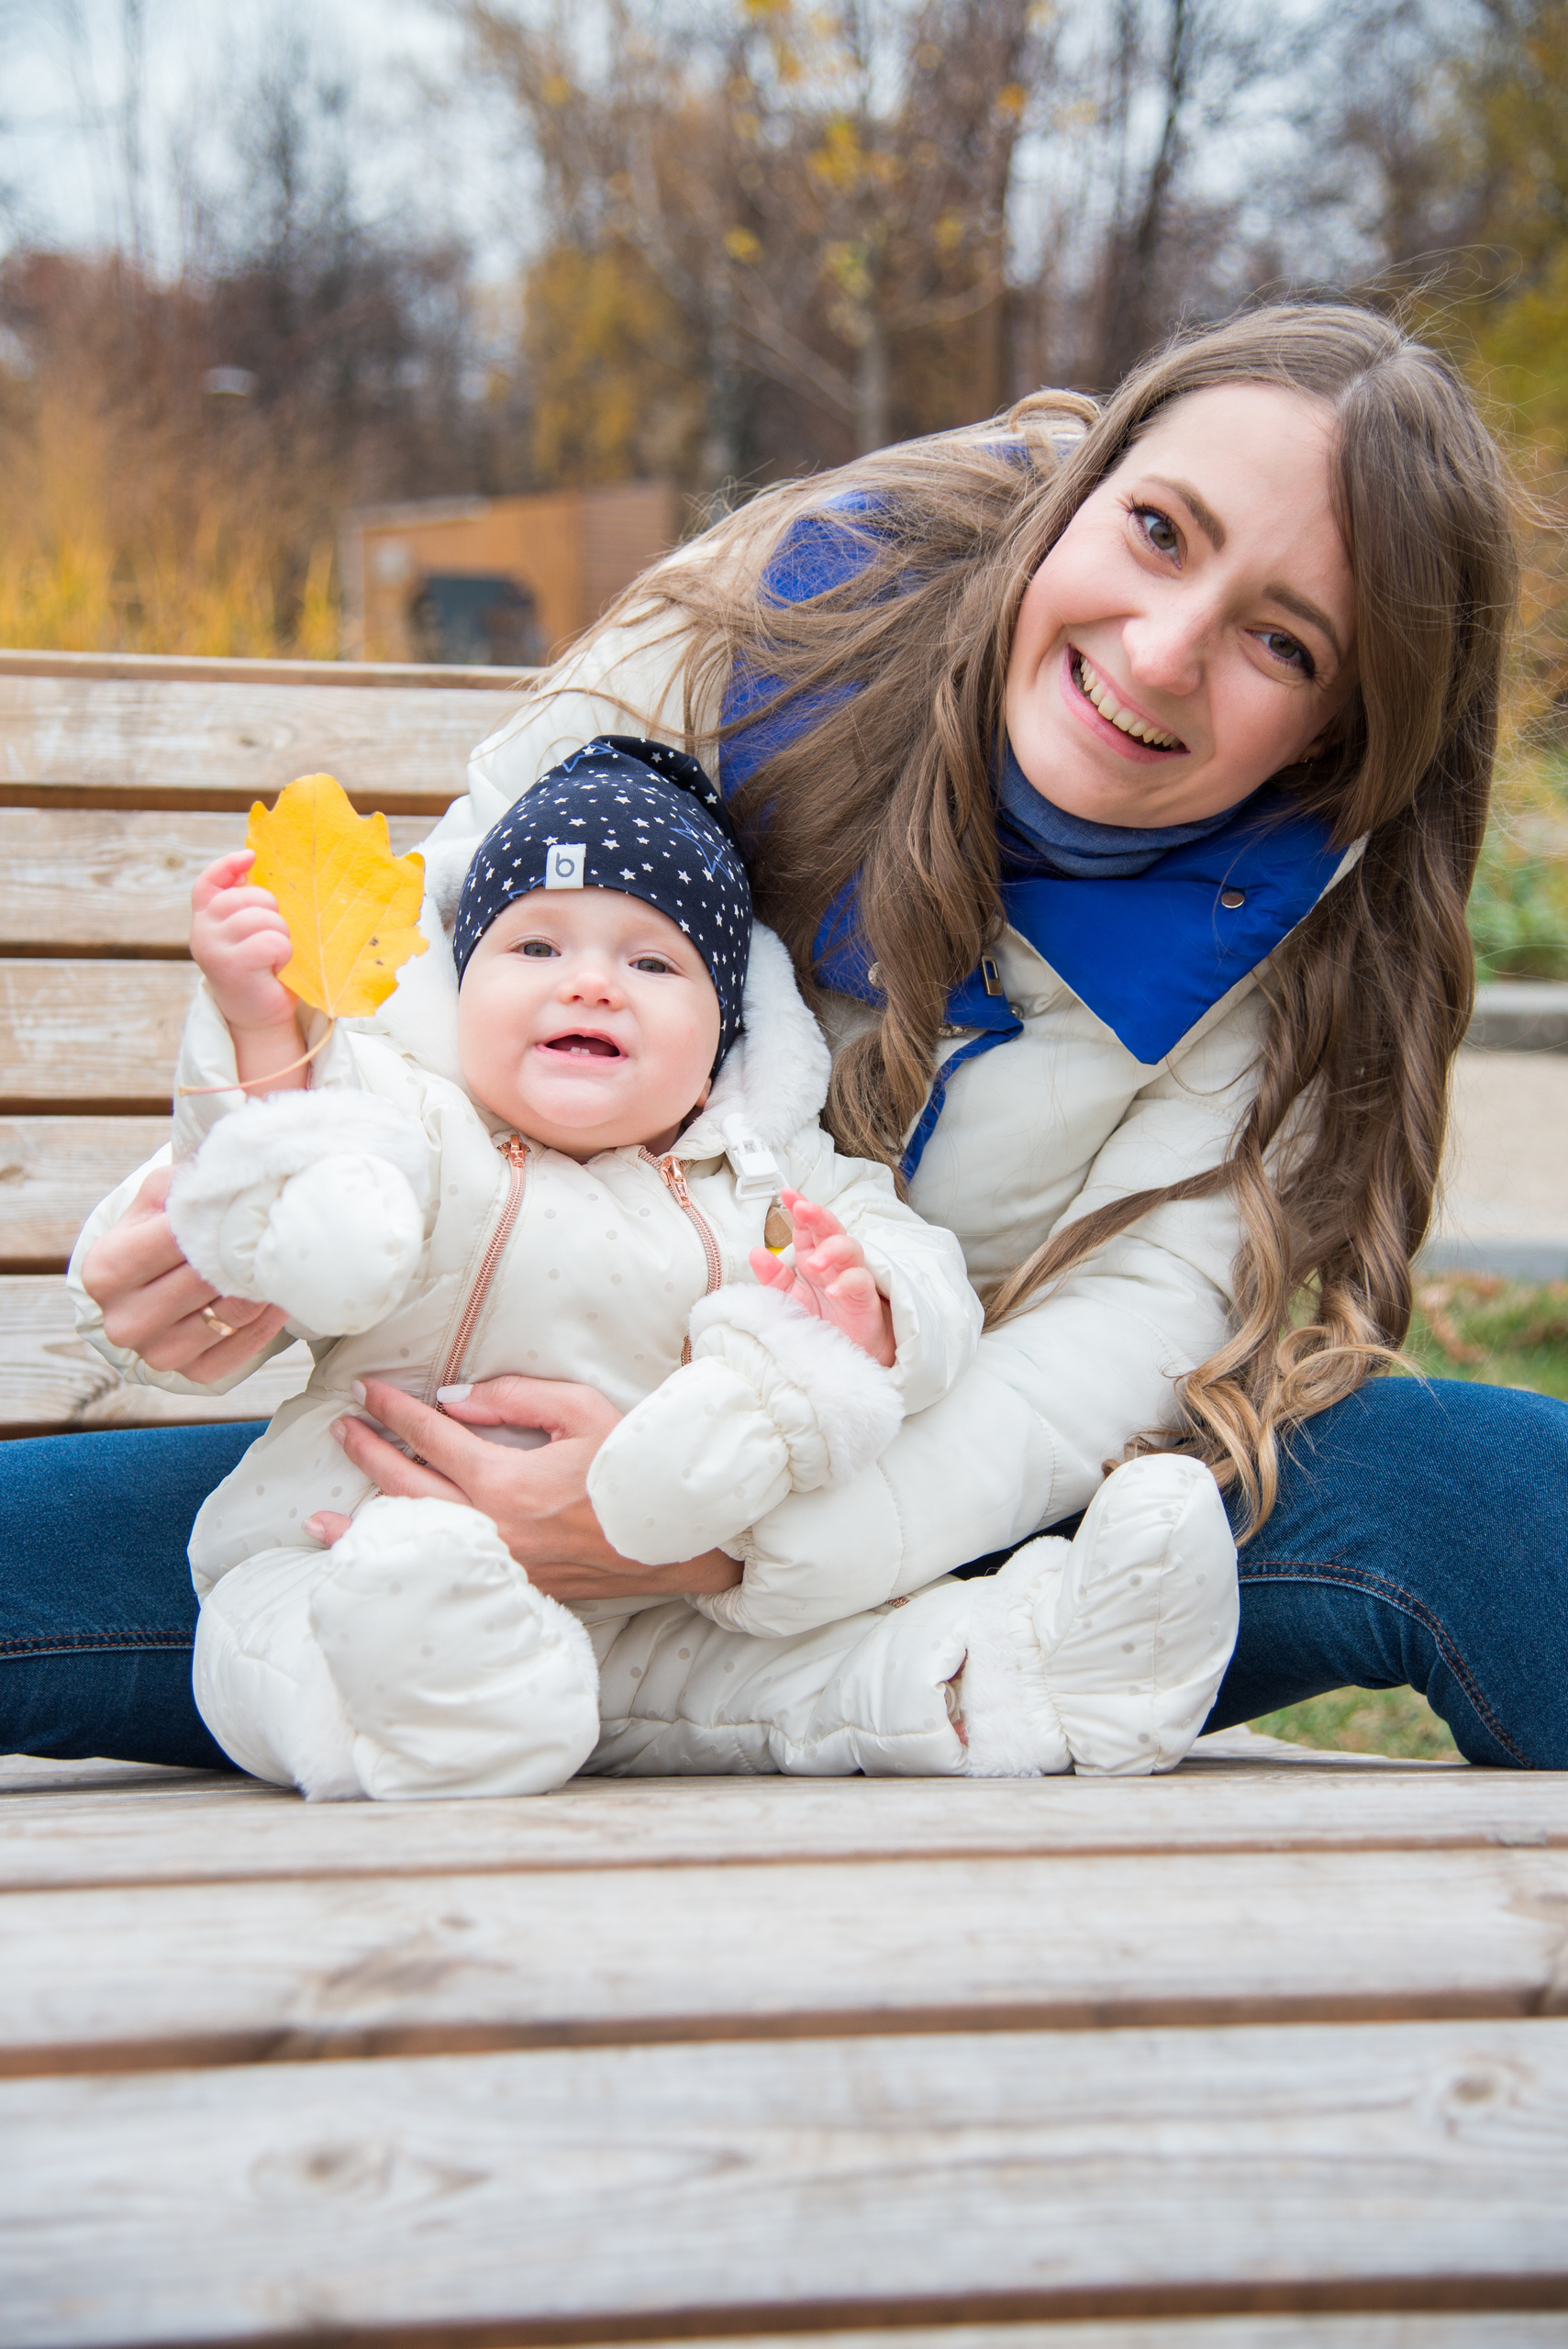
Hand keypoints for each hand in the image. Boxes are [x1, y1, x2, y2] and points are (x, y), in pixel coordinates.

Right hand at [78, 1164, 290, 1379]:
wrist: (150, 1287)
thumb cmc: (155, 1234)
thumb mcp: (155, 1200)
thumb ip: (181, 1184)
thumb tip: (223, 1177)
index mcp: (106, 1271)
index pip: (176, 1238)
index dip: (216, 1218)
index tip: (244, 1202)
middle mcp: (125, 1320)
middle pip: (207, 1277)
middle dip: (242, 1249)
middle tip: (273, 1227)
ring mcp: (159, 1353)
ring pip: (235, 1310)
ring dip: (262, 1281)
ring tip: (273, 1255)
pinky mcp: (194, 1374)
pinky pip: (247, 1343)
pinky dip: (269, 1315)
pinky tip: (273, 1290)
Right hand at [189, 851, 302, 1070]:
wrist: (259, 1017)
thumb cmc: (263, 969)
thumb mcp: (252, 931)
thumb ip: (249, 903)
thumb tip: (254, 860)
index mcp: (206, 917)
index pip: (209, 882)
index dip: (228, 865)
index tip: (251, 858)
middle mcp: (202, 929)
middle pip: (249, 897)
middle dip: (273, 915)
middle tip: (272, 942)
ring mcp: (212, 946)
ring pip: (264, 918)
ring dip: (281, 937)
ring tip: (273, 957)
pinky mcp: (230, 965)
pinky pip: (272, 941)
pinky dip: (283, 954)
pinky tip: (274, 969)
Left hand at [305, 1374, 741, 1600]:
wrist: (676, 1537)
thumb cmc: (633, 1466)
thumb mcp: (580, 1410)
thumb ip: (512, 1397)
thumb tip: (451, 1400)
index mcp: (504, 1478)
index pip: (429, 1436)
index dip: (392, 1410)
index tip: (366, 1391)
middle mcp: (490, 1527)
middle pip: (406, 1487)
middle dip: (368, 1454)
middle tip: (341, 1429)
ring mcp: (497, 1563)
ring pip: (414, 1540)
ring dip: (362, 1527)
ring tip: (318, 1520)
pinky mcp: (510, 1586)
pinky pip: (442, 1568)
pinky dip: (404, 1565)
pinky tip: (378, 1565)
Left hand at [749, 1189, 895, 1366]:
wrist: (844, 1350)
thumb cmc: (820, 1319)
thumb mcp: (789, 1298)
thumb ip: (772, 1277)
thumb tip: (755, 1252)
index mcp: (811, 1256)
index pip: (806, 1227)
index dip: (799, 1207)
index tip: (787, 1193)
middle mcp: (832, 1261)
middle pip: (830, 1229)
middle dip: (817, 1215)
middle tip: (803, 1209)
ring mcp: (851, 1275)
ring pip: (850, 1248)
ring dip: (832, 1250)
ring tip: (813, 1263)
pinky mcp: (865, 1296)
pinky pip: (860, 1281)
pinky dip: (847, 1282)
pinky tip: (833, 1290)